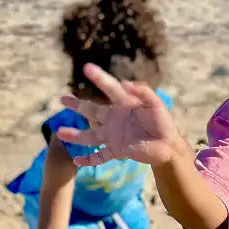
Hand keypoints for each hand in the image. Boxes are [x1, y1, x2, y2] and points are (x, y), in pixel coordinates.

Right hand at [57, 63, 184, 166]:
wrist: (168, 146)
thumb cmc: (163, 123)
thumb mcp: (155, 103)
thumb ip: (143, 91)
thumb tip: (125, 83)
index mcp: (124, 104)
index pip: (109, 88)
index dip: (99, 78)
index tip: (87, 67)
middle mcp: (115, 119)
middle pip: (91, 111)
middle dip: (77, 105)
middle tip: (62, 98)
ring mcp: (114, 135)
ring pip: (90, 135)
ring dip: (75, 135)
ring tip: (60, 132)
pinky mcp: (117, 150)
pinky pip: (100, 156)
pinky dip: (89, 159)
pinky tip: (76, 161)